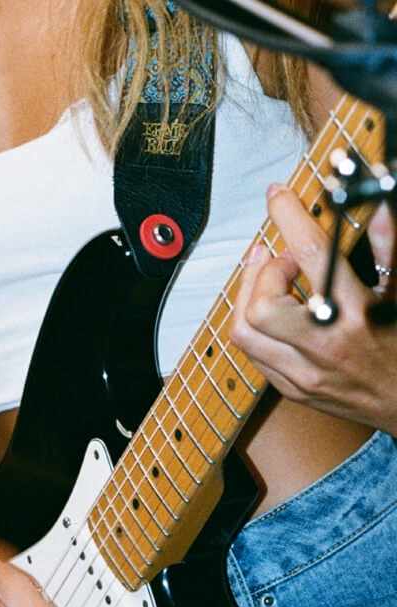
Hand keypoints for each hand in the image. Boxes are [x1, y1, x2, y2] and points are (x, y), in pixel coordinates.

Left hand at [230, 185, 396, 435]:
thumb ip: (388, 242)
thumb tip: (375, 197)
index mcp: (359, 314)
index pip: (313, 255)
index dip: (289, 216)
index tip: (278, 196)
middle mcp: (326, 346)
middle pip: (262, 304)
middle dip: (263, 272)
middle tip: (282, 259)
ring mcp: (304, 373)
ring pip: (244, 330)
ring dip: (246, 296)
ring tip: (266, 279)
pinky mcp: (292, 389)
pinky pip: (251, 352)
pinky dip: (251, 323)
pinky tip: (267, 310)